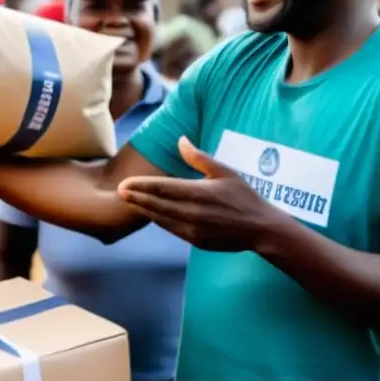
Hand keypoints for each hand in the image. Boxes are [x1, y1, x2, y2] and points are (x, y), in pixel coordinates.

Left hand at [118, 137, 283, 251]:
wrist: (260, 229)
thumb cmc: (244, 197)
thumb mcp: (225, 172)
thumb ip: (199, 158)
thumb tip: (181, 140)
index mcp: (198, 193)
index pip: (162, 188)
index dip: (140, 186)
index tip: (124, 183)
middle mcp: (191, 212)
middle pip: (156, 204)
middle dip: (136, 197)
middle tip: (119, 191)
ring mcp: (192, 229)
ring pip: (160, 218)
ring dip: (144, 210)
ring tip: (129, 202)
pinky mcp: (195, 240)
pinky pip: (170, 229)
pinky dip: (158, 220)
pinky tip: (151, 214)